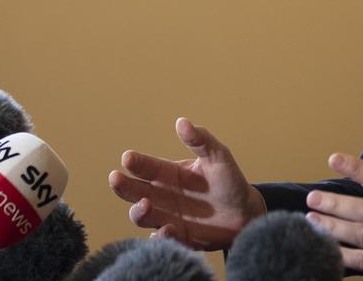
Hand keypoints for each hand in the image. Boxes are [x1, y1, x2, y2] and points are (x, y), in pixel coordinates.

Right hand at [108, 117, 266, 249]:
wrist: (246, 214)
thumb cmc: (230, 182)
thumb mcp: (218, 157)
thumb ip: (201, 140)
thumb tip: (182, 122)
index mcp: (168, 174)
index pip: (146, 167)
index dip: (135, 162)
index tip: (127, 157)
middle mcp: (162, 196)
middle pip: (134, 191)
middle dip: (123, 186)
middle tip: (116, 178)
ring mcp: (166, 217)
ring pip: (142, 216)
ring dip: (139, 211)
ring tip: (146, 204)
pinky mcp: (177, 237)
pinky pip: (162, 239)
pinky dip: (160, 237)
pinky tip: (166, 231)